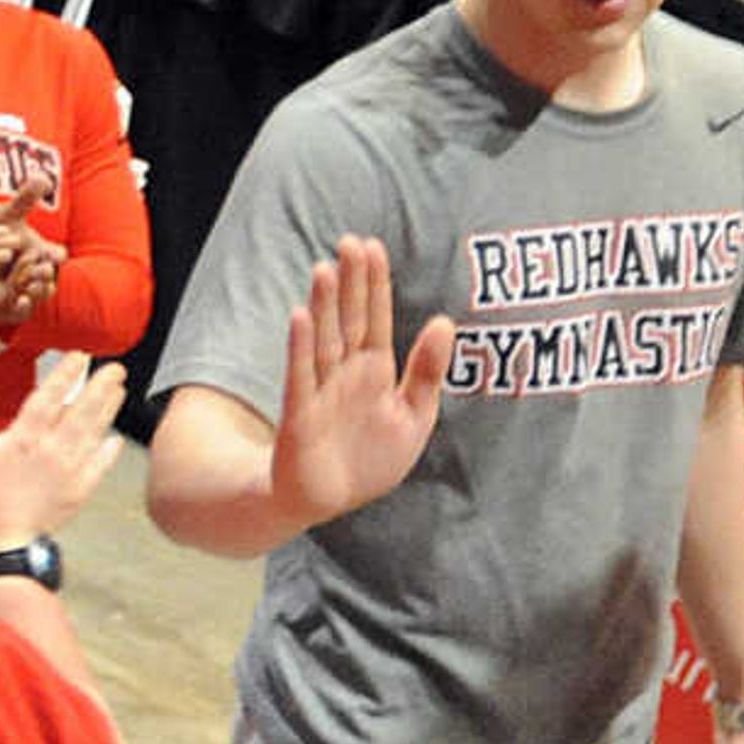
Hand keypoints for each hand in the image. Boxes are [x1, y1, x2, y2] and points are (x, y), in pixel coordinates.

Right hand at [0, 353, 127, 551]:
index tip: (79, 356)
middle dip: (100, 386)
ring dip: (108, 410)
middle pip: (82, 411)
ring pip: (94, 433)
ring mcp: (69, 471)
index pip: (49, 397)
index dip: (66, 374)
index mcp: (24, 438)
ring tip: (119, 390)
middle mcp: (52, 450)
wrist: (4, 543)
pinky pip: (100, 465)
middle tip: (116, 368)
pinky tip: (116, 438)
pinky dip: (110, 450)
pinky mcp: (78, 490)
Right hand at [268, 237, 453, 530]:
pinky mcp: (299, 413)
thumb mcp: (414, 417)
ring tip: (326, 269)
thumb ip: (427, 372)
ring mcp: (320, 390)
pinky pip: (300, 374)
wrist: (328, 501)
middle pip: (348, 319)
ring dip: (325, 306)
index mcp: (374, 370)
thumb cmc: (369, 460)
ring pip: (323, 339)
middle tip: (350, 242)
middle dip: (351, 283)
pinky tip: (301, 316)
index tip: (373, 247)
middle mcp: (345, 373)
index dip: (375, 284)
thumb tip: (443, 321)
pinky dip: (299, 346)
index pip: (375, 318)